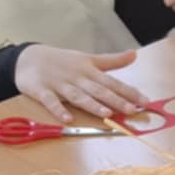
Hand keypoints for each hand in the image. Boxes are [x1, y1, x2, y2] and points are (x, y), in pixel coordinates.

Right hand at [15, 45, 146, 122]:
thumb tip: (134, 55)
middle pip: (98, 90)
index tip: (145, 101)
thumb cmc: (62, 61)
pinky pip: (51, 102)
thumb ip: (111, 61)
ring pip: (78, 96)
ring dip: (92, 105)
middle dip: (116, 100)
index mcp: (89, 71)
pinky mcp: (42, 91)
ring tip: (106, 114)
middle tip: (132, 110)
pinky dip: (58, 110)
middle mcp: (77, 77)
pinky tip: (68, 119)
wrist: (29, 58)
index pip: (112, 82)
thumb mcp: (88, 59)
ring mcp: (60, 84)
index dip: (129, 92)